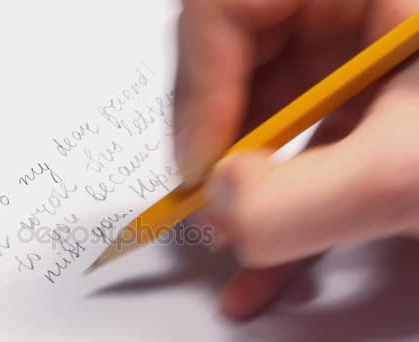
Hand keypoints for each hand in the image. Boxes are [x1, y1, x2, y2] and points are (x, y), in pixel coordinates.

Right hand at [174, 0, 418, 319]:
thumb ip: (303, 197)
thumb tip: (220, 212)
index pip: (227, 9)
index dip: (199, 95)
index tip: (202, 174)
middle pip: (243, 58)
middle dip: (226, 149)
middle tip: (217, 212)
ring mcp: (368, 35)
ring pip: (277, 104)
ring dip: (255, 186)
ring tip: (244, 250)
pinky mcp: (382, 82)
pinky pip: (315, 131)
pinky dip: (296, 192)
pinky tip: (278, 250)